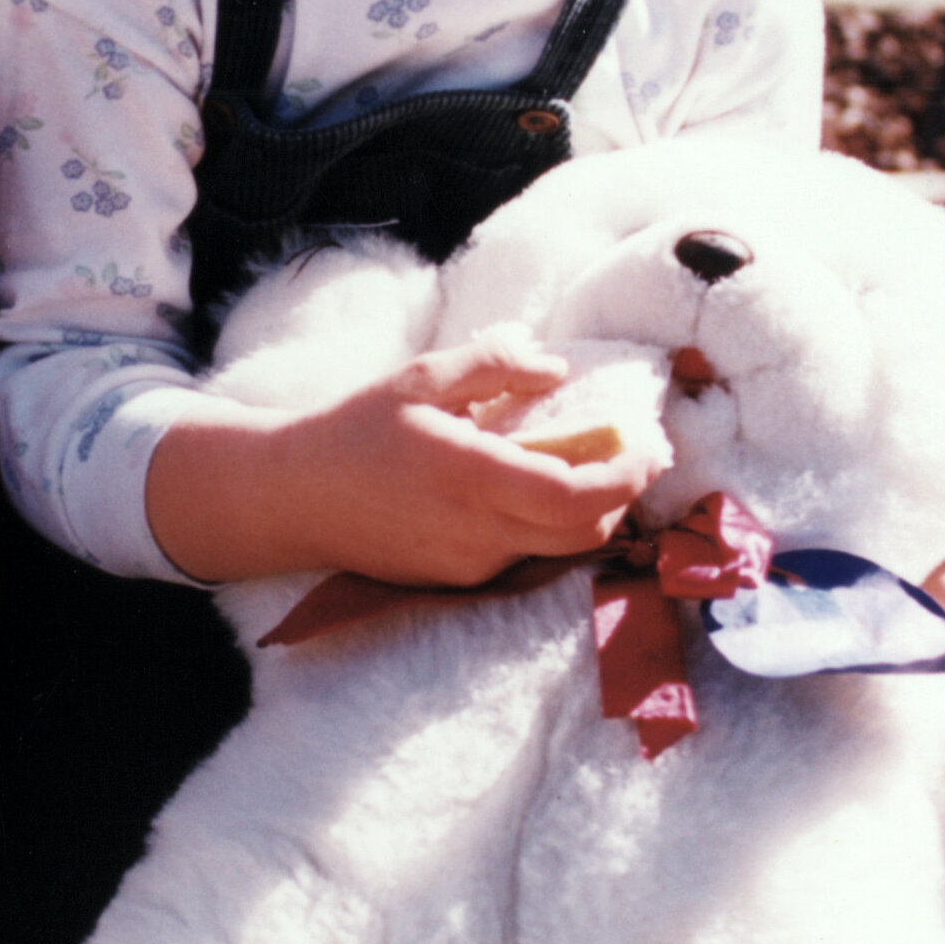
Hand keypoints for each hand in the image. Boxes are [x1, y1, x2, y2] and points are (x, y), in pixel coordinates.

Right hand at [148, 330, 669, 588]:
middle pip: (586, 532)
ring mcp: (469, 564)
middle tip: (640, 455)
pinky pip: (522, 554)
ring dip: (587, 511)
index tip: (649, 446)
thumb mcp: (422, 377)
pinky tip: (535, 488)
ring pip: (558, 547)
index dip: (627, 477)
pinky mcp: (458, 579)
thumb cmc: (355, 429)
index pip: (579, 496)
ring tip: (591, 465)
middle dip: (624, 496)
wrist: (295, 498)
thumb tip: (556, 369)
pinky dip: (546, 524)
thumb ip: (495, 364)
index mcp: (472, 477)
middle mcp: (477, 532)